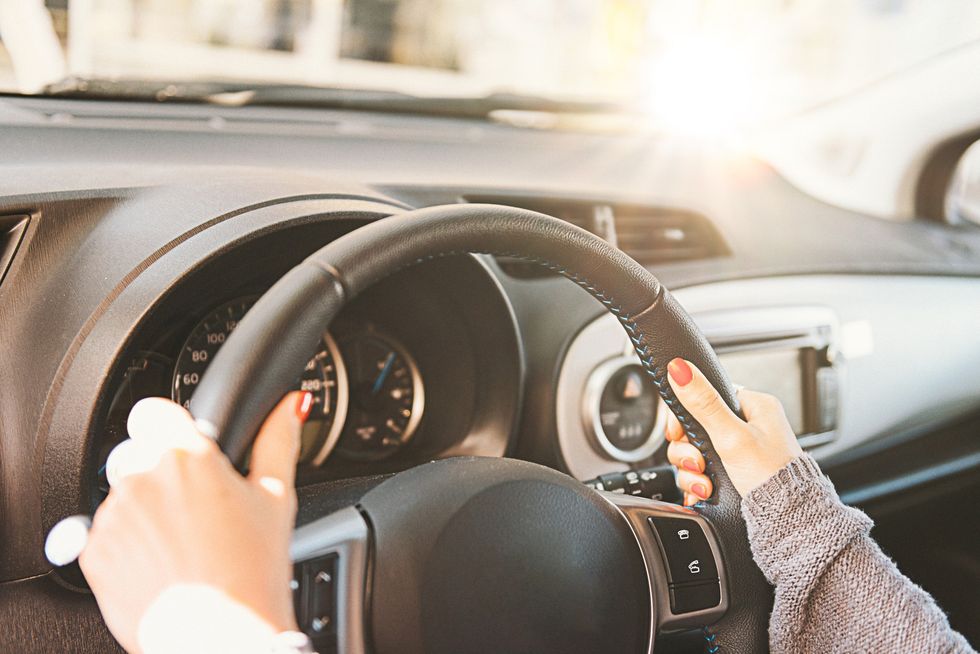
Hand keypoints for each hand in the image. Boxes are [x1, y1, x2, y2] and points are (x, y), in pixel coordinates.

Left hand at [80, 391, 311, 653]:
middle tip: (199, 508)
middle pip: (140, 452)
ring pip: (123, 493)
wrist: (218, 640)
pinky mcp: (93, 552)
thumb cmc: (252, 573)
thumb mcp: (276, 498)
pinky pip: (105, 532)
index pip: (155, 409)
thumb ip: (278, 441)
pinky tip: (164, 563)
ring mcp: (111, 516)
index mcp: (185, 455)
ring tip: (184, 542)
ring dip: (145, 507)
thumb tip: (289, 405)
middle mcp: (139, 477)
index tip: (188, 447)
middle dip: (164, 471)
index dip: (174, 426)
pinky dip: (129, 543)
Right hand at [663, 358, 802, 502]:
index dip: (685, 416)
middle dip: (688, 451)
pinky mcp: (732, 473)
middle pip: (694, 428)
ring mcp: (739, 451)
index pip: (705, 395)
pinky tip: (703, 492)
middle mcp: (747, 426)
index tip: (678, 432)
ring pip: (694, 452)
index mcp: (753, 406)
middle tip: (698, 462)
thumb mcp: (732, 436)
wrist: (789, 520)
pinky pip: (701, 472)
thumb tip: (680, 368)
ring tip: (704, 484)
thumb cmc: (772, 477)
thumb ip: (704, 402)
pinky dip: (697, 483)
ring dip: (692, 471)